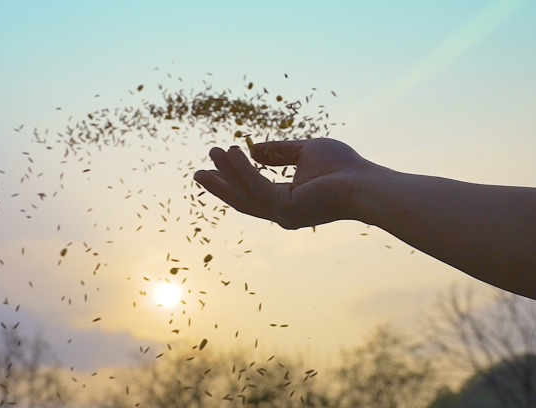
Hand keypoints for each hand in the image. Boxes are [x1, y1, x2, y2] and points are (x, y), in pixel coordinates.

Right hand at [193, 138, 374, 229]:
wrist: (364, 183)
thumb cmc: (343, 168)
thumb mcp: (305, 151)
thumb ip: (279, 152)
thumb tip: (253, 149)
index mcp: (286, 202)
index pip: (252, 193)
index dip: (232, 181)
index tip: (215, 166)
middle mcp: (281, 213)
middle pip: (241, 200)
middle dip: (219, 186)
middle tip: (197, 173)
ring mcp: (282, 214)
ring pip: (245, 193)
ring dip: (227, 173)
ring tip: (213, 152)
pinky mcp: (285, 208)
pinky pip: (256, 186)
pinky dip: (242, 170)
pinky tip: (232, 153)